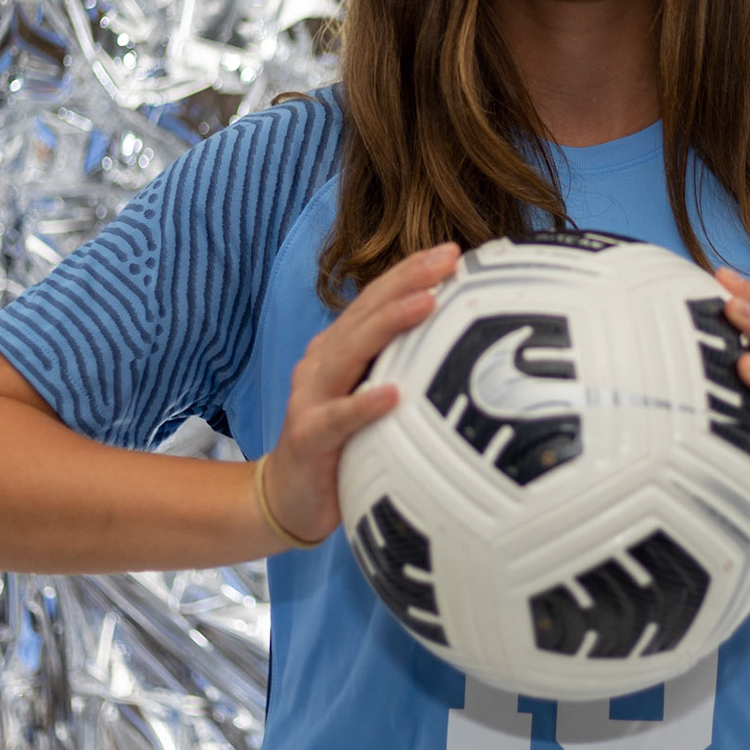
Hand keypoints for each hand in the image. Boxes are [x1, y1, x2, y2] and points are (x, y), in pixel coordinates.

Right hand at [263, 241, 460, 547]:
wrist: (289, 497)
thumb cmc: (341, 443)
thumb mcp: (370, 395)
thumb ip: (400, 366)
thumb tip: (460, 344)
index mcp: (339, 348)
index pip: (376, 300)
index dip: (410, 273)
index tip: (453, 252)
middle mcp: (322, 363)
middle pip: (365, 313)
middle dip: (407, 282)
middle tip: (447, 259)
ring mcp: (311, 398)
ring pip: (351, 352)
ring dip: (389, 325)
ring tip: (426, 303)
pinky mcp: (308, 437)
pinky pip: (337, 418)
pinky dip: (363, 404)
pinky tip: (392, 395)